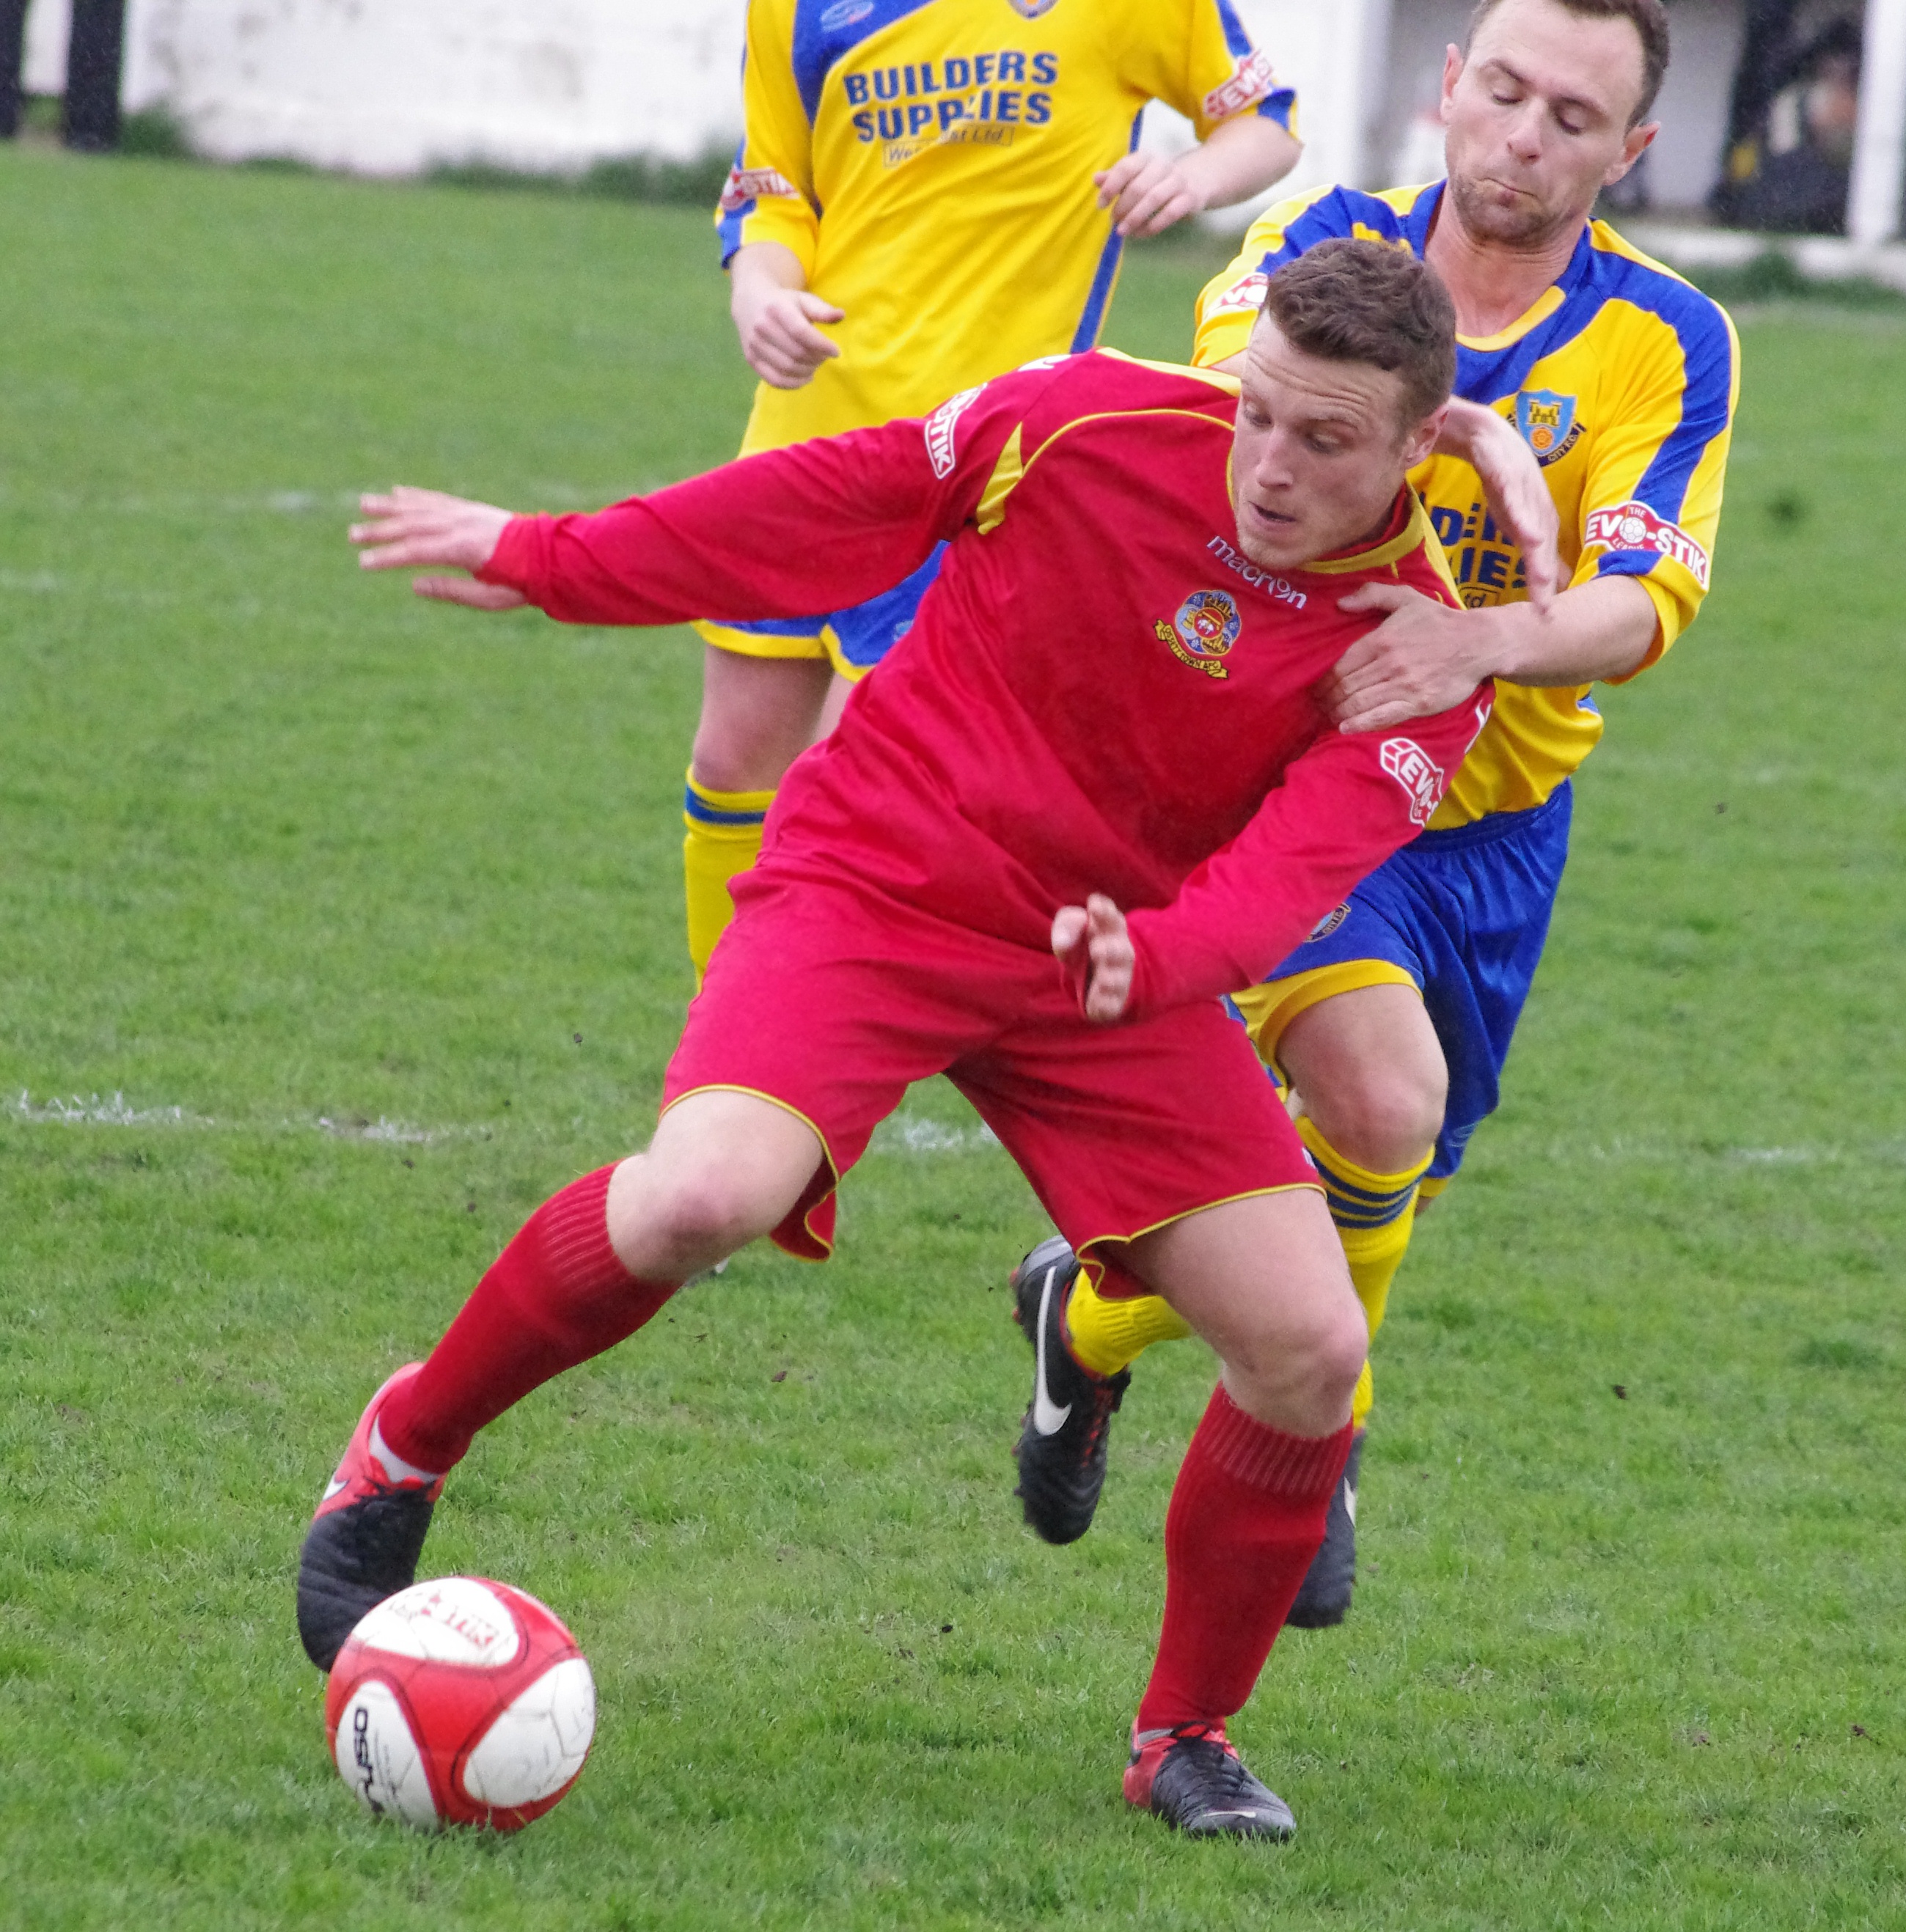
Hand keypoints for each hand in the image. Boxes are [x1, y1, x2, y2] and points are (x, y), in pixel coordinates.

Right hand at [349, 487, 523, 607]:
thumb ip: (451, 591)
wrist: (551, 556)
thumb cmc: (522, 584)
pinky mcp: (471, 509)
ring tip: (363, 505)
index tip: (364, 563)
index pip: (415, 552)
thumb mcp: (488, 597)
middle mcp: (460, 526)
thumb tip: (414, 584)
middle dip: (380, 531)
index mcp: (463, 550)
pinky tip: (397, 494)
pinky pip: (438, 500)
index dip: (387, 557)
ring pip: (420, 508)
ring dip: (390, 507)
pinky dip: (416, 497)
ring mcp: (465, 514)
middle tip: (352, 535)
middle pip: (411, 526)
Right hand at [733, 283, 843, 388]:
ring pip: (787, 368)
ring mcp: (754, 345)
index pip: (801, 332)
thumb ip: (822, 310)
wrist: (751, 302)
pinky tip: (806, 377)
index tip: (836, 351)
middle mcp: (762, 327)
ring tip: (815, 364)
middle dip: (816, 359)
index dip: (822, 345)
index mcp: (777, 309)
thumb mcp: (803, 300)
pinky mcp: (751, 359)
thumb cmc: (784, 303)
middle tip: (824, 357)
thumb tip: (841, 315)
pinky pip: (775, 380)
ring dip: (807, 371)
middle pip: (796, 353)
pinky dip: (794, 383)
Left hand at [1052, 893, 1134, 1023]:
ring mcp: (1119, 977)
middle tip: (1097, 949)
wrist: (1099, 972)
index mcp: (1110, 929)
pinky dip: (1105, 1005)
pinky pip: (1112, 1005)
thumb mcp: (1071, 928)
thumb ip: (1067, 925)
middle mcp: (1119, 952)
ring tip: (1103, 979)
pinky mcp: (1113, 1001)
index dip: (1104, 912)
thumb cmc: (1083, 943)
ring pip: (1120, 979)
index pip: (1111, 918)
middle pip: (1121, 950)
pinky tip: (1097, 1006)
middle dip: (1111, 950)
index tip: (1095, 906)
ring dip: (1112, 979)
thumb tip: (1063, 942)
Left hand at [1093, 150, 1207, 237]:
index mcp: (1145, 158)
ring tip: (1122, 231)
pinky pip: (1169, 213)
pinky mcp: (1189, 198)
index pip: (1125, 168)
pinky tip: (1140, 233)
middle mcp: (1161, 166)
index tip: (1101, 205)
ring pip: (1153, 199)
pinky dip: (1152, 226)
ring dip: (1135, 218)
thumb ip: (1115, 177)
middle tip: (1114, 221)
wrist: (1196, 179)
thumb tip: (1096, 179)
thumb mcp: (1136, 174)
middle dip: (1122, 207)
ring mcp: (1177, 181)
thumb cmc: (1156, 180)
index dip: (1111, 187)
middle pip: (1138, 187)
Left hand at [1320, 584, 1493, 732]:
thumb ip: (1372, 595)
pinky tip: (1345, 728)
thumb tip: (1340, 603)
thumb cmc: (1440, 620)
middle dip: (1328, 698)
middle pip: (1347, 686)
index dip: (1324, 679)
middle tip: (1319, 705)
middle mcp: (1389, 664)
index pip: (1342, 665)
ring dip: (1339, 712)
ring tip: (1330, 715)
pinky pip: (1382, 717)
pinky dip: (1361, 724)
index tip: (1316, 687)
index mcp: (1381, 639)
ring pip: (1360, 703)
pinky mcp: (1418, 703)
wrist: (1478, 643)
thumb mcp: (1407, 598)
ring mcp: (1404, 685)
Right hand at [1434, 399, 1561, 609]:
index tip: (1546, 617)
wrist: (1478, 429)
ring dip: (1538, 548)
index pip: (1543, 555)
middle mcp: (1535, 501)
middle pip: (1542, 543)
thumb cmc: (1497, 472)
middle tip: (1545, 607)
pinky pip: (1511, 490)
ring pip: (1531, 519)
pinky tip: (1526, 531)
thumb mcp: (1511, 513)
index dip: (1545, 585)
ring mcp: (1521, 483)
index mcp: (1535, 516)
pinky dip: (1520, 510)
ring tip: (1543, 577)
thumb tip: (1539, 571)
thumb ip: (1523, 540)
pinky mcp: (1502, 465)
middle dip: (1545, 575)